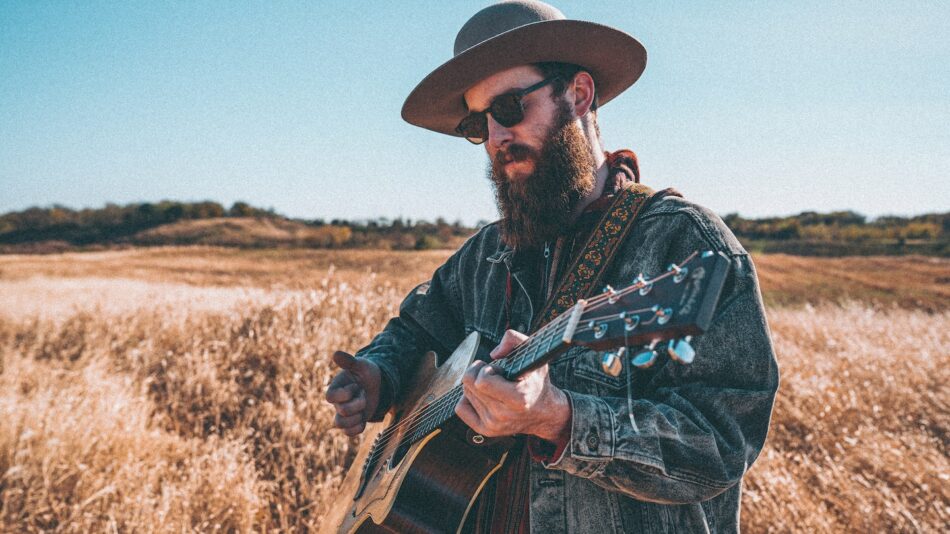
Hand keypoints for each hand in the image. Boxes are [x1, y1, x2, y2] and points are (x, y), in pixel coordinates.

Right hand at [325, 351, 381, 435]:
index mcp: (334, 389)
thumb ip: (349, 361)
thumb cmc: (366, 372)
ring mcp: (344, 414)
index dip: (346, 393)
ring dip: (357, 418)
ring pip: (341, 425)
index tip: (356, 385)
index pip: (330, 398)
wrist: (377, 384)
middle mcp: (336, 403)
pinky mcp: (352, 422)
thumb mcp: (360, 365)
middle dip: (359, 404)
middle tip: (364, 394)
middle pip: (342, 412)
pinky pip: (349, 433)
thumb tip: (335, 353)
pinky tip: (364, 419)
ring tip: (364, 407)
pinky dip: (357, 428)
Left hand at [454, 329, 570, 440]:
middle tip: (494, 374)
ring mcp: (493, 425)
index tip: (498, 369)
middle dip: (478, 372)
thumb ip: (515, 340)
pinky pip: (461, 408)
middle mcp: (503, 415)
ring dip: (476, 384)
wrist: (543, 413)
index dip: (486, 369)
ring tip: (494, 386)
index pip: (482, 381)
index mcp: (518, 399)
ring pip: (465, 393)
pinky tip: (484, 395)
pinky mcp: (485, 430)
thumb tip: (493, 353)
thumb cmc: (537, 383)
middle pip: (469, 385)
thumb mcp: (534, 356)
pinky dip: (468, 397)